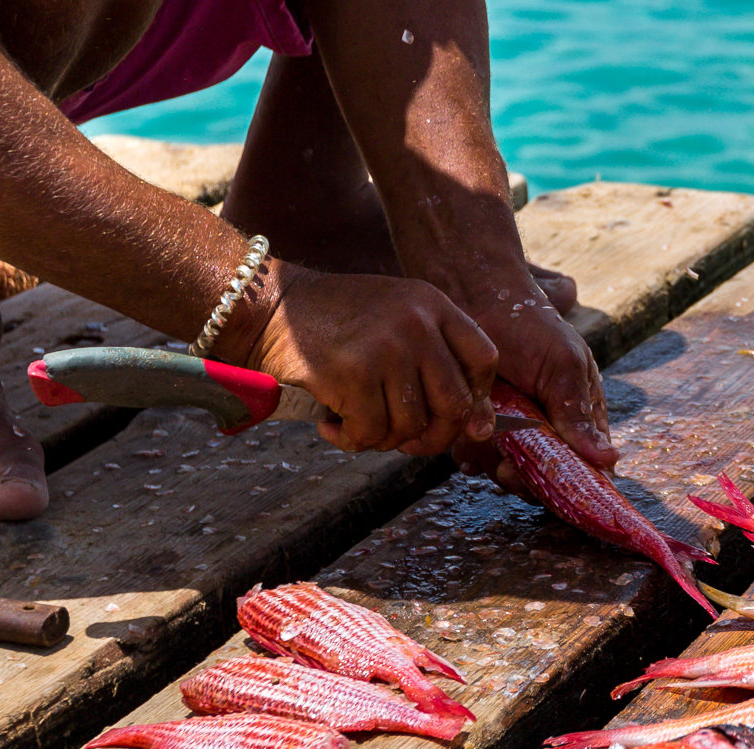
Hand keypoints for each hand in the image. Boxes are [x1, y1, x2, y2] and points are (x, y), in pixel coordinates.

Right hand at [232, 262, 499, 455]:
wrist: (268, 306)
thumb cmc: (332, 322)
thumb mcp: (394, 317)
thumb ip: (435, 360)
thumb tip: (481, 427)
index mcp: (432, 303)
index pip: (484, 361)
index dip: (475, 398)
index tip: (450, 416)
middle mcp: (417, 322)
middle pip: (456, 404)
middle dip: (432, 437)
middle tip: (403, 440)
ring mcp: (387, 346)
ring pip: (411, 426)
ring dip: (383, 439)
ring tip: (356, 424)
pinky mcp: (354, 372)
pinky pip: (371, 432)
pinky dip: (351, 440)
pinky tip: (331, 424)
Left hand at [448, 264, 618, 491]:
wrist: (476, 302)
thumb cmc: (531, 326)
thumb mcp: (564, 364)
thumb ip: (578, 412)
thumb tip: (609, 459)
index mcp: (580, 416)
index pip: (589, 466)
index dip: (580, 483)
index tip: (564, 487)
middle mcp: (548, 432)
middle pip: (547, 479)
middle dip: (530, 480)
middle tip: (513, 468)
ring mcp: (513, 434)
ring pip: (511, 474)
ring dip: (499, 468)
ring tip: (489, 443)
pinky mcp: (479, 431)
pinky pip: (477, 460)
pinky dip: (472, 456)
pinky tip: (469, 437)